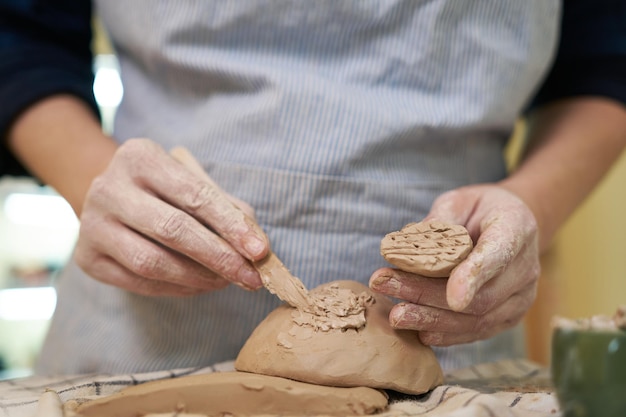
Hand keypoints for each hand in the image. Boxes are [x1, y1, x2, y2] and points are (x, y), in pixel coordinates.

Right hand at [74, 138, 268, 295]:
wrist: (109, 197)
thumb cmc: (164, 189)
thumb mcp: (193, 182)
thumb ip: (227, 208)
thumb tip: (258, 245)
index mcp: (139, 157)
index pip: (194, 194)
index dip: (231, 225)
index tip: (260, 250)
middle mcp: (108, 188)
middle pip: (173, 230)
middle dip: (219, 257)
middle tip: (251, 277)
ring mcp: (91, 224)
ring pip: (153, 262)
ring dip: (199, 278)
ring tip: (227, 282)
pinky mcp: (87, 258)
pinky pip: (140, 282)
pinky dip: (178, 289)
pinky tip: (201, 286)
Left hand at [369, 184, 539, 345]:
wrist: (509, 225)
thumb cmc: (478, 209)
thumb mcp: (458, 201)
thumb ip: (440, 220)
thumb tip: (411, 241)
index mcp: (516, 228)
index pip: (497, 255)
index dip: (474, 277)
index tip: (453, 297)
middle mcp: (526, 268)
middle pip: (480, 295)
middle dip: (431, 297)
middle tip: (390, 291)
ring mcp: (521, 296)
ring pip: (478, 319)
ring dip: (433, 320)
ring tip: (397, 315)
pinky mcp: (509, 316)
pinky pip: (478, 331)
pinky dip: (448, 334)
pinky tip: (419, 331)